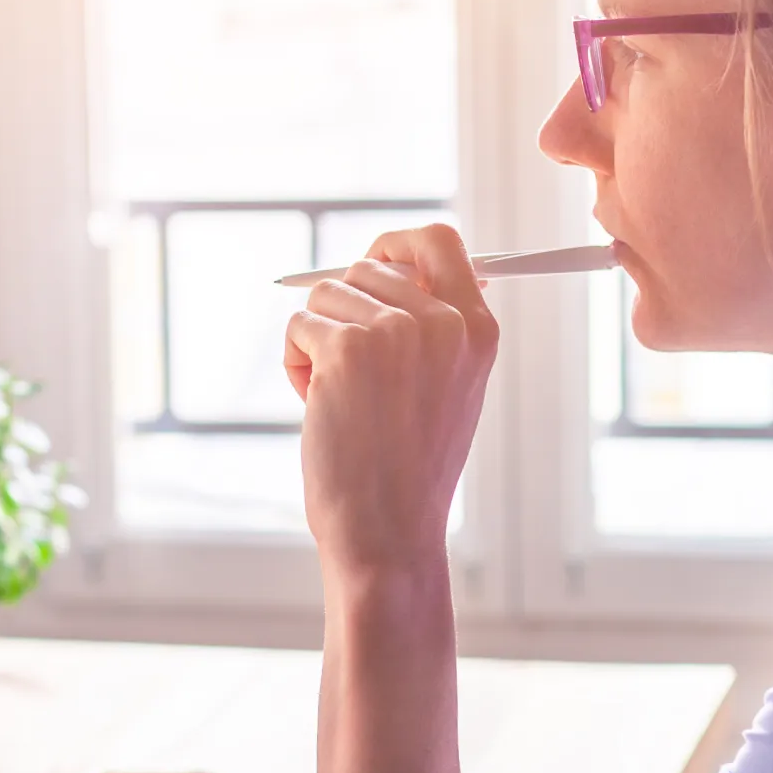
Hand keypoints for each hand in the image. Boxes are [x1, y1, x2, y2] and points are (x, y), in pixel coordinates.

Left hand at [282, 224, 498, 577]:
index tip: (372, 262)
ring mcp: (396, 332)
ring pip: (325, 295)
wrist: (388, 530)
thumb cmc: (408, 468)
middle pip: (366, 267)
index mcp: (477, 329)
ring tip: (339, 399)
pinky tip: (317, 407)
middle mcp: (443, 322)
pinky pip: (298, 326)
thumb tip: (392, 264)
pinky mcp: (346, 348)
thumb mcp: (448, 388)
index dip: (396, 245)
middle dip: (343, 312)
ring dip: (317, 342)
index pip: (440, 241)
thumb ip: (433, 326)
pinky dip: (295, 364)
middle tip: (350, 375)